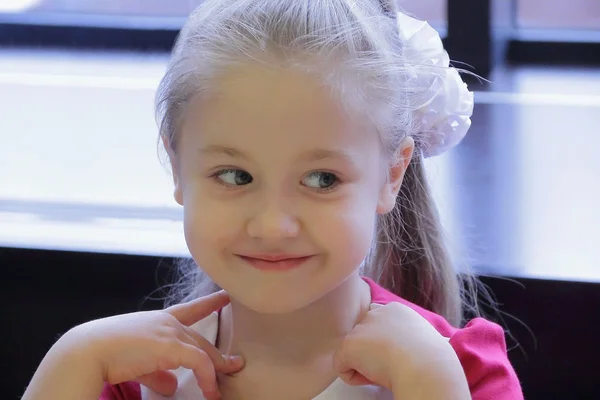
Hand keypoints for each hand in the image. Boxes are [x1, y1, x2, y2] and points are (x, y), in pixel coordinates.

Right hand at [67, 291, 242, 399]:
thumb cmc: (106, 354)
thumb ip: (157, 374)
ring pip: (203, 350)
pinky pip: (200, 362)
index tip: (224, 298)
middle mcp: (167, 322)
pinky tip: (210, 391)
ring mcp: (170, 332)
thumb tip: (172, 387)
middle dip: (217, 354)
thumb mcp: (137, 364)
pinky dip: (208, 378)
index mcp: (158, 320)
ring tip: (221, 386)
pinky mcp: (172, 345)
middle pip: (199, 339)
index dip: (208, 304)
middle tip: (234, 363)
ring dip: (216, 369)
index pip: (189, 310)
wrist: (88, 351)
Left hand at [333, 302, 466, 396]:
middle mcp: (375, 313)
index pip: (378, 324)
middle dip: (373, 353)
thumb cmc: (431, 359)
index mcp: (395, 309)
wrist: (425, 366)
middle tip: (392, 364)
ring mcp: (360, 328)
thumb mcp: (423, 335)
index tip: (398, 355)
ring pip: (353, 352)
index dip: (384, 344)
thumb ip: (405, 333)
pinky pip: (342, 367)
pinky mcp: (348, 345)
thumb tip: (399, 346)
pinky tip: (374, 376)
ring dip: (365, 365)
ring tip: (386, 370)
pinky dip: (354, 377)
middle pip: (364, 337)